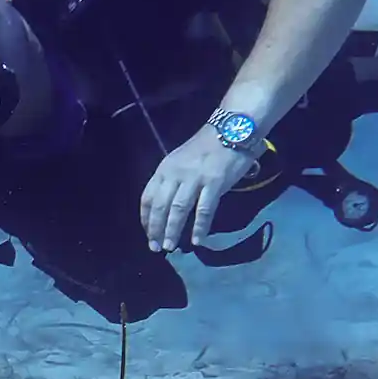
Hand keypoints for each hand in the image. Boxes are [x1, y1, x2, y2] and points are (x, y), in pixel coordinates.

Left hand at [139, 128, 259, 251]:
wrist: (231, 130)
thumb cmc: (205, 148)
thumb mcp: (179, 161)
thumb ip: (171, 181)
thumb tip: (164, 209)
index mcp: (164, 169)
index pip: (148, 197)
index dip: (146, 219)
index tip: (148, 234)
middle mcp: (176, 174)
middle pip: (160, 206)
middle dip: (156, 229)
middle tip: (155, 248)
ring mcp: (195, 178)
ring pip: (178, 209)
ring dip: (172, 231)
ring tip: (169, 248)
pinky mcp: (215, 182)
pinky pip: (204, 209)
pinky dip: (200, 227)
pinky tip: (197, 240)